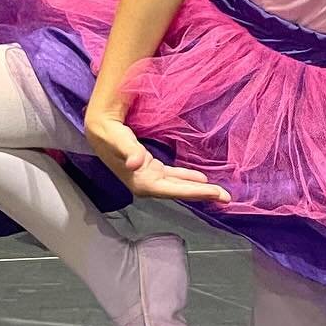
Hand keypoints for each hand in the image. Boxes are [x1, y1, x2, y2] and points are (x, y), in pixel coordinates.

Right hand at [85, 115, 230, 202]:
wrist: (98, 128)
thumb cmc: (108, 132)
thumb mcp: (118, 139)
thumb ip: (129, 150)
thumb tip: (136, 163)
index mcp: (140, 181)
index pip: (172, 190)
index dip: (193, 192)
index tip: (214, 192)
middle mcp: (146, 184)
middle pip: (178, 191)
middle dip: (201, 194)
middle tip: (227, 197)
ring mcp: (149, 177)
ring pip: (178, 185)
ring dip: (197, 188)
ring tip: (219, 192)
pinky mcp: (150, 169)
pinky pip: (173, 177)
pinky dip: (187, 178)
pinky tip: (201, 178)